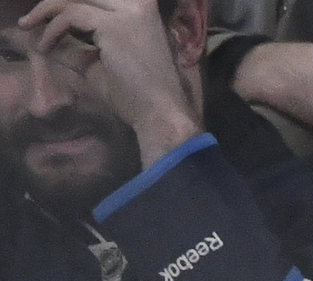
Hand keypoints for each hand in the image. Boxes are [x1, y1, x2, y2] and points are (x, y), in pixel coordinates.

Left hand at [20, 0, 199, 163]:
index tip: (49, 20)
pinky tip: (45, 46)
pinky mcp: (114, 26)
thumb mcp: (103, 64)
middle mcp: (139, 5)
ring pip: (74, 0)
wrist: (160, 115)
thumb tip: (54, 40)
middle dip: (54, 4)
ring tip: (29, 28)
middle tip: (31, 20)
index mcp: (143, 12)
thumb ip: (82, 47)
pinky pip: (71, 15)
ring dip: (46, 13)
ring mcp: (129, 14)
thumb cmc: (137, 96)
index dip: (70, 6)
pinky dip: (53, 29)